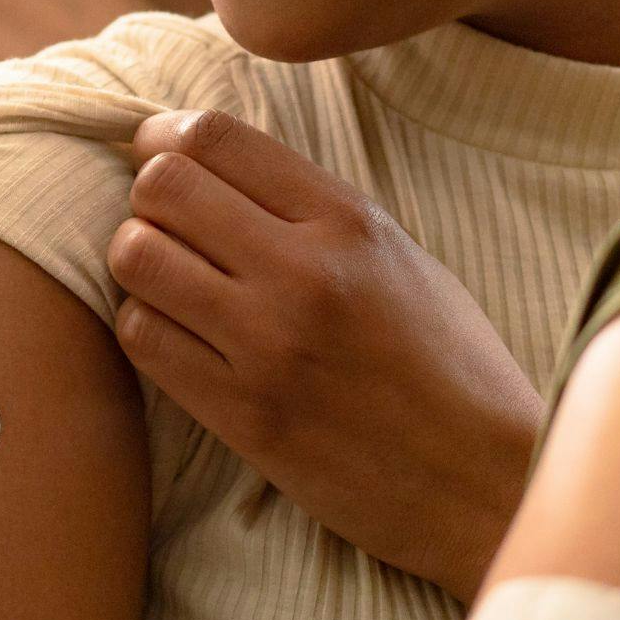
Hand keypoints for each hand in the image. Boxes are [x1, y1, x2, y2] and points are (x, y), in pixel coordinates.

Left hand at [106, 111, 542, 603]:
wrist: (483, 483)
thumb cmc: (451, 368)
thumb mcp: (402, 259)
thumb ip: (313, 211)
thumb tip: (214, 167)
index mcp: (350, 221)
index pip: (214, 137)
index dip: (163, 136)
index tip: (155, 151)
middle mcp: (305, 272)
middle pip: (161, 186)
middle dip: (146, 196)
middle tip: (162, 224)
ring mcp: (269, 345)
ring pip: (136, 257)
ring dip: (137, 263)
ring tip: (166, 282)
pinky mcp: (243, 414)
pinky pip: (143, 339)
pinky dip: (145, 327)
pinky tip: (175, 335)